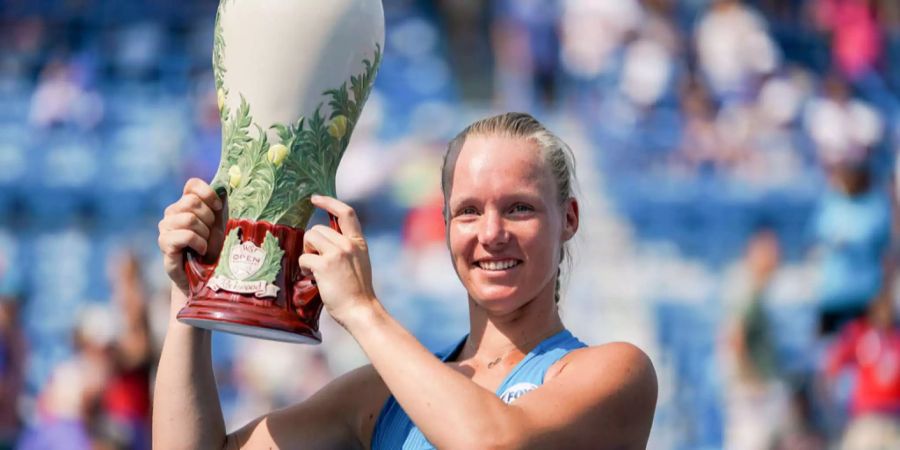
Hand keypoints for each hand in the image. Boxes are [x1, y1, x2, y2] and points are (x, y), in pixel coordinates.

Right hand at [158, 178, 224, 297]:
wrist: (204, 276)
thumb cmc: (214, 249)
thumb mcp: (221, 224)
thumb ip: (220, 206)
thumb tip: (227, 187)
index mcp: (185, 204)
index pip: (192, 185)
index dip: (208, 193)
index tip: (218, 207)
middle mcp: (172, 213)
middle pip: (192, 202)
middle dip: (208, 219)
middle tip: (210, 234)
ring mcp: (165, 228)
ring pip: (189, 219)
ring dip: (204, 234)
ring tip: (204, 245)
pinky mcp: (165, 244)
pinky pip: (186, 236)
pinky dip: (199, 244)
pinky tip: (200, 251)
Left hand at [298, 195, 376, 326]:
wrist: (361, 309)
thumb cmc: (357, 291)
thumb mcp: (359, 262)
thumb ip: (346, 248)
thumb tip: (323, 240)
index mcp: (358, 242)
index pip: (345, 212)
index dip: (329, 202)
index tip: (315, 198)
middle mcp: (348, 244)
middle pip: (318, 229)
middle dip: (311, 243)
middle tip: (316, 260)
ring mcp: (337, 253)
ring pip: (309, 238)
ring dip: (307, 253)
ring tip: (315, 270)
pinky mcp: (324, 265)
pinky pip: (304, 258)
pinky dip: (304, 268)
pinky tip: (313, 278)